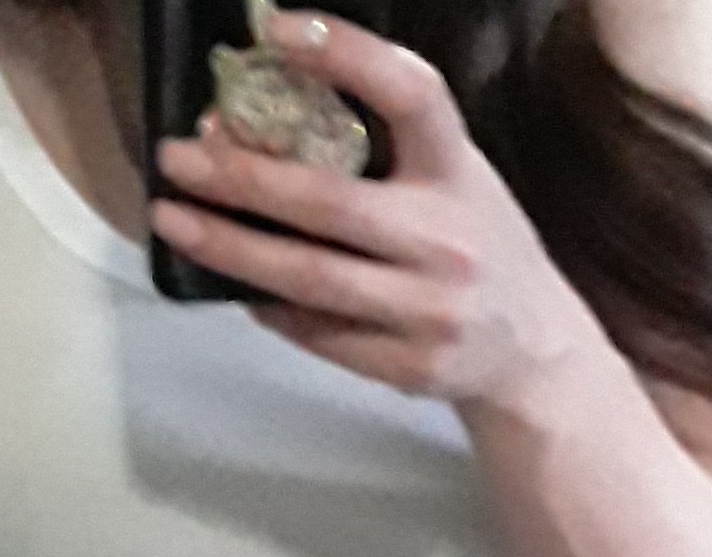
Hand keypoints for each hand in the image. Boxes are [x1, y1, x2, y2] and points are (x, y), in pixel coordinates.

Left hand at [149, 11, 607, 411]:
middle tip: (178, 160)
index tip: (273, 30)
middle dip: (241, 178)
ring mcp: (430, 312)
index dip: (345, 54)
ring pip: (311, 278)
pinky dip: (269, 306)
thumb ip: (382, 147)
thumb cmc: (477, 247)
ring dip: (231, 248)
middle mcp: (449, 242)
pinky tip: (235, 283)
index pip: (411, 94)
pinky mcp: (411, 368)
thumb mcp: (456, 178)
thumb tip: (252, 122)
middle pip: (329, 203)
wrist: (534, 354)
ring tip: (176, 223)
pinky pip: (321, 334)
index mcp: (459, 174)